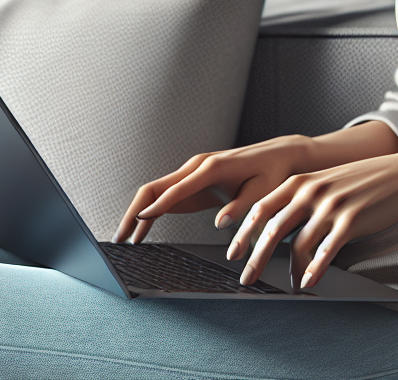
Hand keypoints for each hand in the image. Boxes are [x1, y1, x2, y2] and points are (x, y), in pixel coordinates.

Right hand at [114, 135, 311, 244]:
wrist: (278, 156)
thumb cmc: (271, 174)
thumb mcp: (262, 192)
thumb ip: (241, 206)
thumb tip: (221, 222)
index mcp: (211, 169)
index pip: (175, 189)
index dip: (155, 207)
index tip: (136, 223)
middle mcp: (196, 167)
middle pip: (154, 188)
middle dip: (134, 212)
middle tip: (119, 238)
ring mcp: (192, 173)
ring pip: (155, 192)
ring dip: (137, 214)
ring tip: (123, 240)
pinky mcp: (193, 182)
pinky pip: (165, 196)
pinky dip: (151, 213)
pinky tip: (142, 232)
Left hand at [229, 150, 397, 290]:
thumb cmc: (363, 181)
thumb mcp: (327, 181)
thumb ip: (303, 199)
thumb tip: (278, 228)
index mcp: (302, 180)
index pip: (262, 207)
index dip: (244, 232)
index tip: (233, 253)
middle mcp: (312, 190)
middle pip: (273, 228)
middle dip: (256, 257)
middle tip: (247, 278)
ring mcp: (332, 204)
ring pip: (299, 243)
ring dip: (290, 270)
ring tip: (289, 285)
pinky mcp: (352, 219)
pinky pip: (326, 250)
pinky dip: (314, 269)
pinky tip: (309, 281)